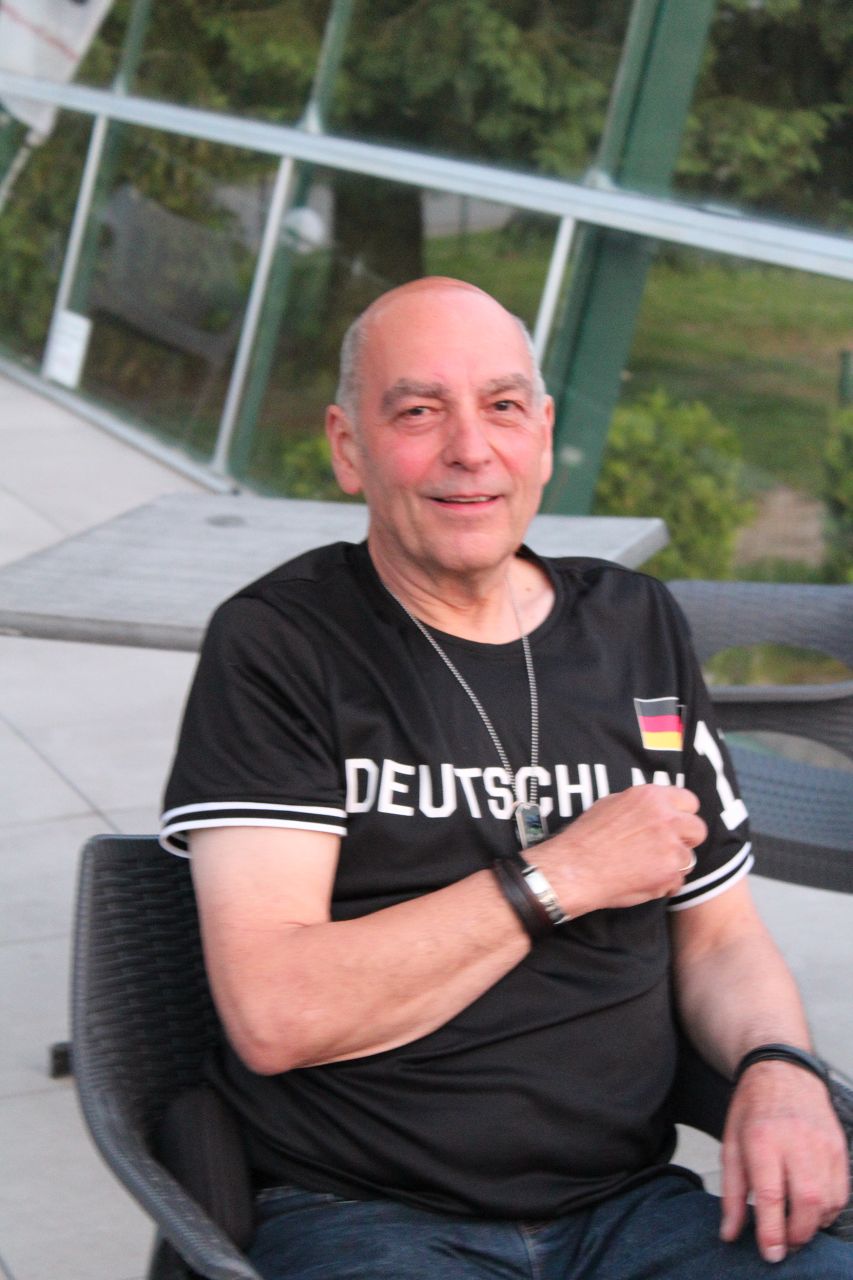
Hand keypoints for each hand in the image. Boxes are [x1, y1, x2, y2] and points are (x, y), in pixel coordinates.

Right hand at [538, 783, 706, 915]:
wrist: (575, 868)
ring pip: (689, 858)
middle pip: (698, 829)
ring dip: (674, 864)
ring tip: (648, 867)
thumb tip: (658, 807)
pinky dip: (665, 884)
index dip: (682, 815)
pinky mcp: (670, 874)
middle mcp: (666, 819)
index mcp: (652, 797)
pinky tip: (643, 880)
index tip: (674, 825)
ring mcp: (671, 848)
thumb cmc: (587, 837)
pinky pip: (678, 881)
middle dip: (686, 840)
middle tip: (666, 848)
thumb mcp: (612, 803)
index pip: (690, 801)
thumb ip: (643, 805)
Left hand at [720, 1060, 848, 1262]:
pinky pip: (841, 1192)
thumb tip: (729, 1233)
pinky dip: (829, 1209)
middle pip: (806, 1202)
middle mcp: (796, 1141)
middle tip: (784, 1243)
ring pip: (828, 1201)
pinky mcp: (839, 1147)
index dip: (772, 1231)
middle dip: (797, 1233)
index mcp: (762, 1139)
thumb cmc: (752, 1109)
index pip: (771, 1195)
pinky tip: (812, 1207)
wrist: (783, 1070)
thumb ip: (730, 1192)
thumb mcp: (730, 1144)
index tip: (771, 1254)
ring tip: (796, 1224)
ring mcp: (822, 1143)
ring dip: (813, 1224)